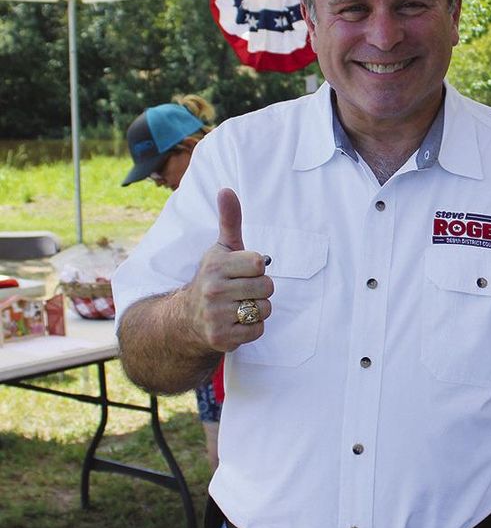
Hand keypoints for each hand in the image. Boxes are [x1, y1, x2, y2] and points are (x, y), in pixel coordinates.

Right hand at [180, 188, 273, 353]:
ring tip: (239, 306)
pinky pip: (258, 330)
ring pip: (264, 309)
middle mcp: (213, 289)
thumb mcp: (221, 249)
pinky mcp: (221, 337)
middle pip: (267, 287)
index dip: (257, 268)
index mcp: (216, 265)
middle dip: (260, 290)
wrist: (187, 318)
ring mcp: (216, 315)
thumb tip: (226, 189)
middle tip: (243, 291)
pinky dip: (252, 328)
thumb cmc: (214, 278)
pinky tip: (236, 323)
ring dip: (258, 309)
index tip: (243, 271)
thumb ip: (229, 220)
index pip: (260, 263)